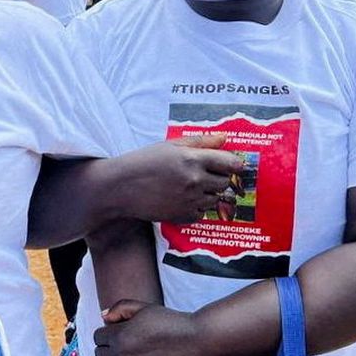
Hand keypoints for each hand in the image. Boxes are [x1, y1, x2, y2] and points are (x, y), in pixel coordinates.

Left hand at [94, 299, 200, 355]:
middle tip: (121, 344)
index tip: (116, 332)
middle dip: (107, 347)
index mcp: (119, 335)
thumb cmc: (171, 323)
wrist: (195, 344)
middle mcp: (120, 355)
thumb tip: (103, 317)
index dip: (106, 332)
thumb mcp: (144, 307)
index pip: (98, 336)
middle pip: (99, 353)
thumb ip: (120, 308)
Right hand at [111, 134, 245, 223]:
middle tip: (204, 174)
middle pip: (225, 182)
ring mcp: (190, 200)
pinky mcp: (182, 215)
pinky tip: (182, 199)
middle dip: (219, 178)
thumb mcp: (170, 145)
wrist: (121, 187)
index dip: (234, 164)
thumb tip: (224, 140)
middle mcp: (195, 181)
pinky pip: (202, 213)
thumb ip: (200, 142)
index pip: (231, 163)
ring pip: (215, 199)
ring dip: (208, 193)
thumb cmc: (143, 162)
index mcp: (193, 159)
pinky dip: (196, 208)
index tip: (230, 164)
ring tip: (189, 186)